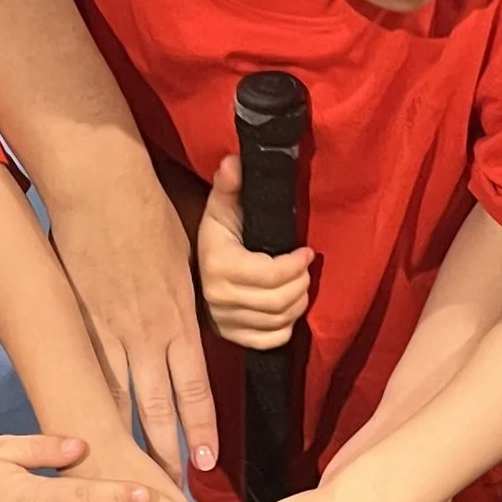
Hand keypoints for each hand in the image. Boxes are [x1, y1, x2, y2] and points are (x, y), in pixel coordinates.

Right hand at [49, 156, 219, 488]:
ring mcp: (110, 334)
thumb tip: (186, 326)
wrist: (102, 192)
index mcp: (180, 319)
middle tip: (172, 493)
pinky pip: (87, 379)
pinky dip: (91, 411)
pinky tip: (87, 439)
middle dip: (167, 453)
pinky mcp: (78, 326)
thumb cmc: (148, 219)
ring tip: (133, 481)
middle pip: (160, 407)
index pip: (195, 387)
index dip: (201, 428)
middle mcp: (149, 334)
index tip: (206, 463)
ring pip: (123, 402)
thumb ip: (185, 303)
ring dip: (129, 442)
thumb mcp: (183, 262)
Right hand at [196, 153, 313, 348]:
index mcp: (219, 265)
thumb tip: (235, 161)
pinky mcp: (234, 338)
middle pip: (280, 300)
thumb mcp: (221, 209)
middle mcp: (220, 298)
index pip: (271, 275)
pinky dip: (287, 326)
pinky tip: (286, 307)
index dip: (297, 264)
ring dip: (298, 302)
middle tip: (304, 268)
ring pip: (280, 320)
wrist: (194, 274)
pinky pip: (272, 340)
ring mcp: (226, 322)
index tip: (306, 252)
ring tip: (299, 283)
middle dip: (301, 282)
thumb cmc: (217, 238)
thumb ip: (230, 186)